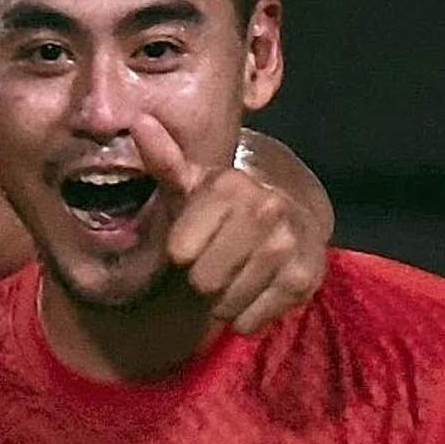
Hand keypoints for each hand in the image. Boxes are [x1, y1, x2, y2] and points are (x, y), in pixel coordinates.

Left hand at [134, 115, 324, 336]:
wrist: (288, 224)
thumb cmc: (222, 210)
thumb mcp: (190, 186)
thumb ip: (164, 160)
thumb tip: (139, 122)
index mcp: (231, 186)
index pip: (179, 252)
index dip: (181, 253)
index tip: (194, 241)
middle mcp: (266, 208)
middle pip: (202, 281)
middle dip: (201, 279)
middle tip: (216, 261)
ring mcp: (289, 245)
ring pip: (224, 303)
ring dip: (222, 298)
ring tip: (235, 274)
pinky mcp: (304, 280)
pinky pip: (248, 321)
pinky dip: (245, 315)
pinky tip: (256, 289)